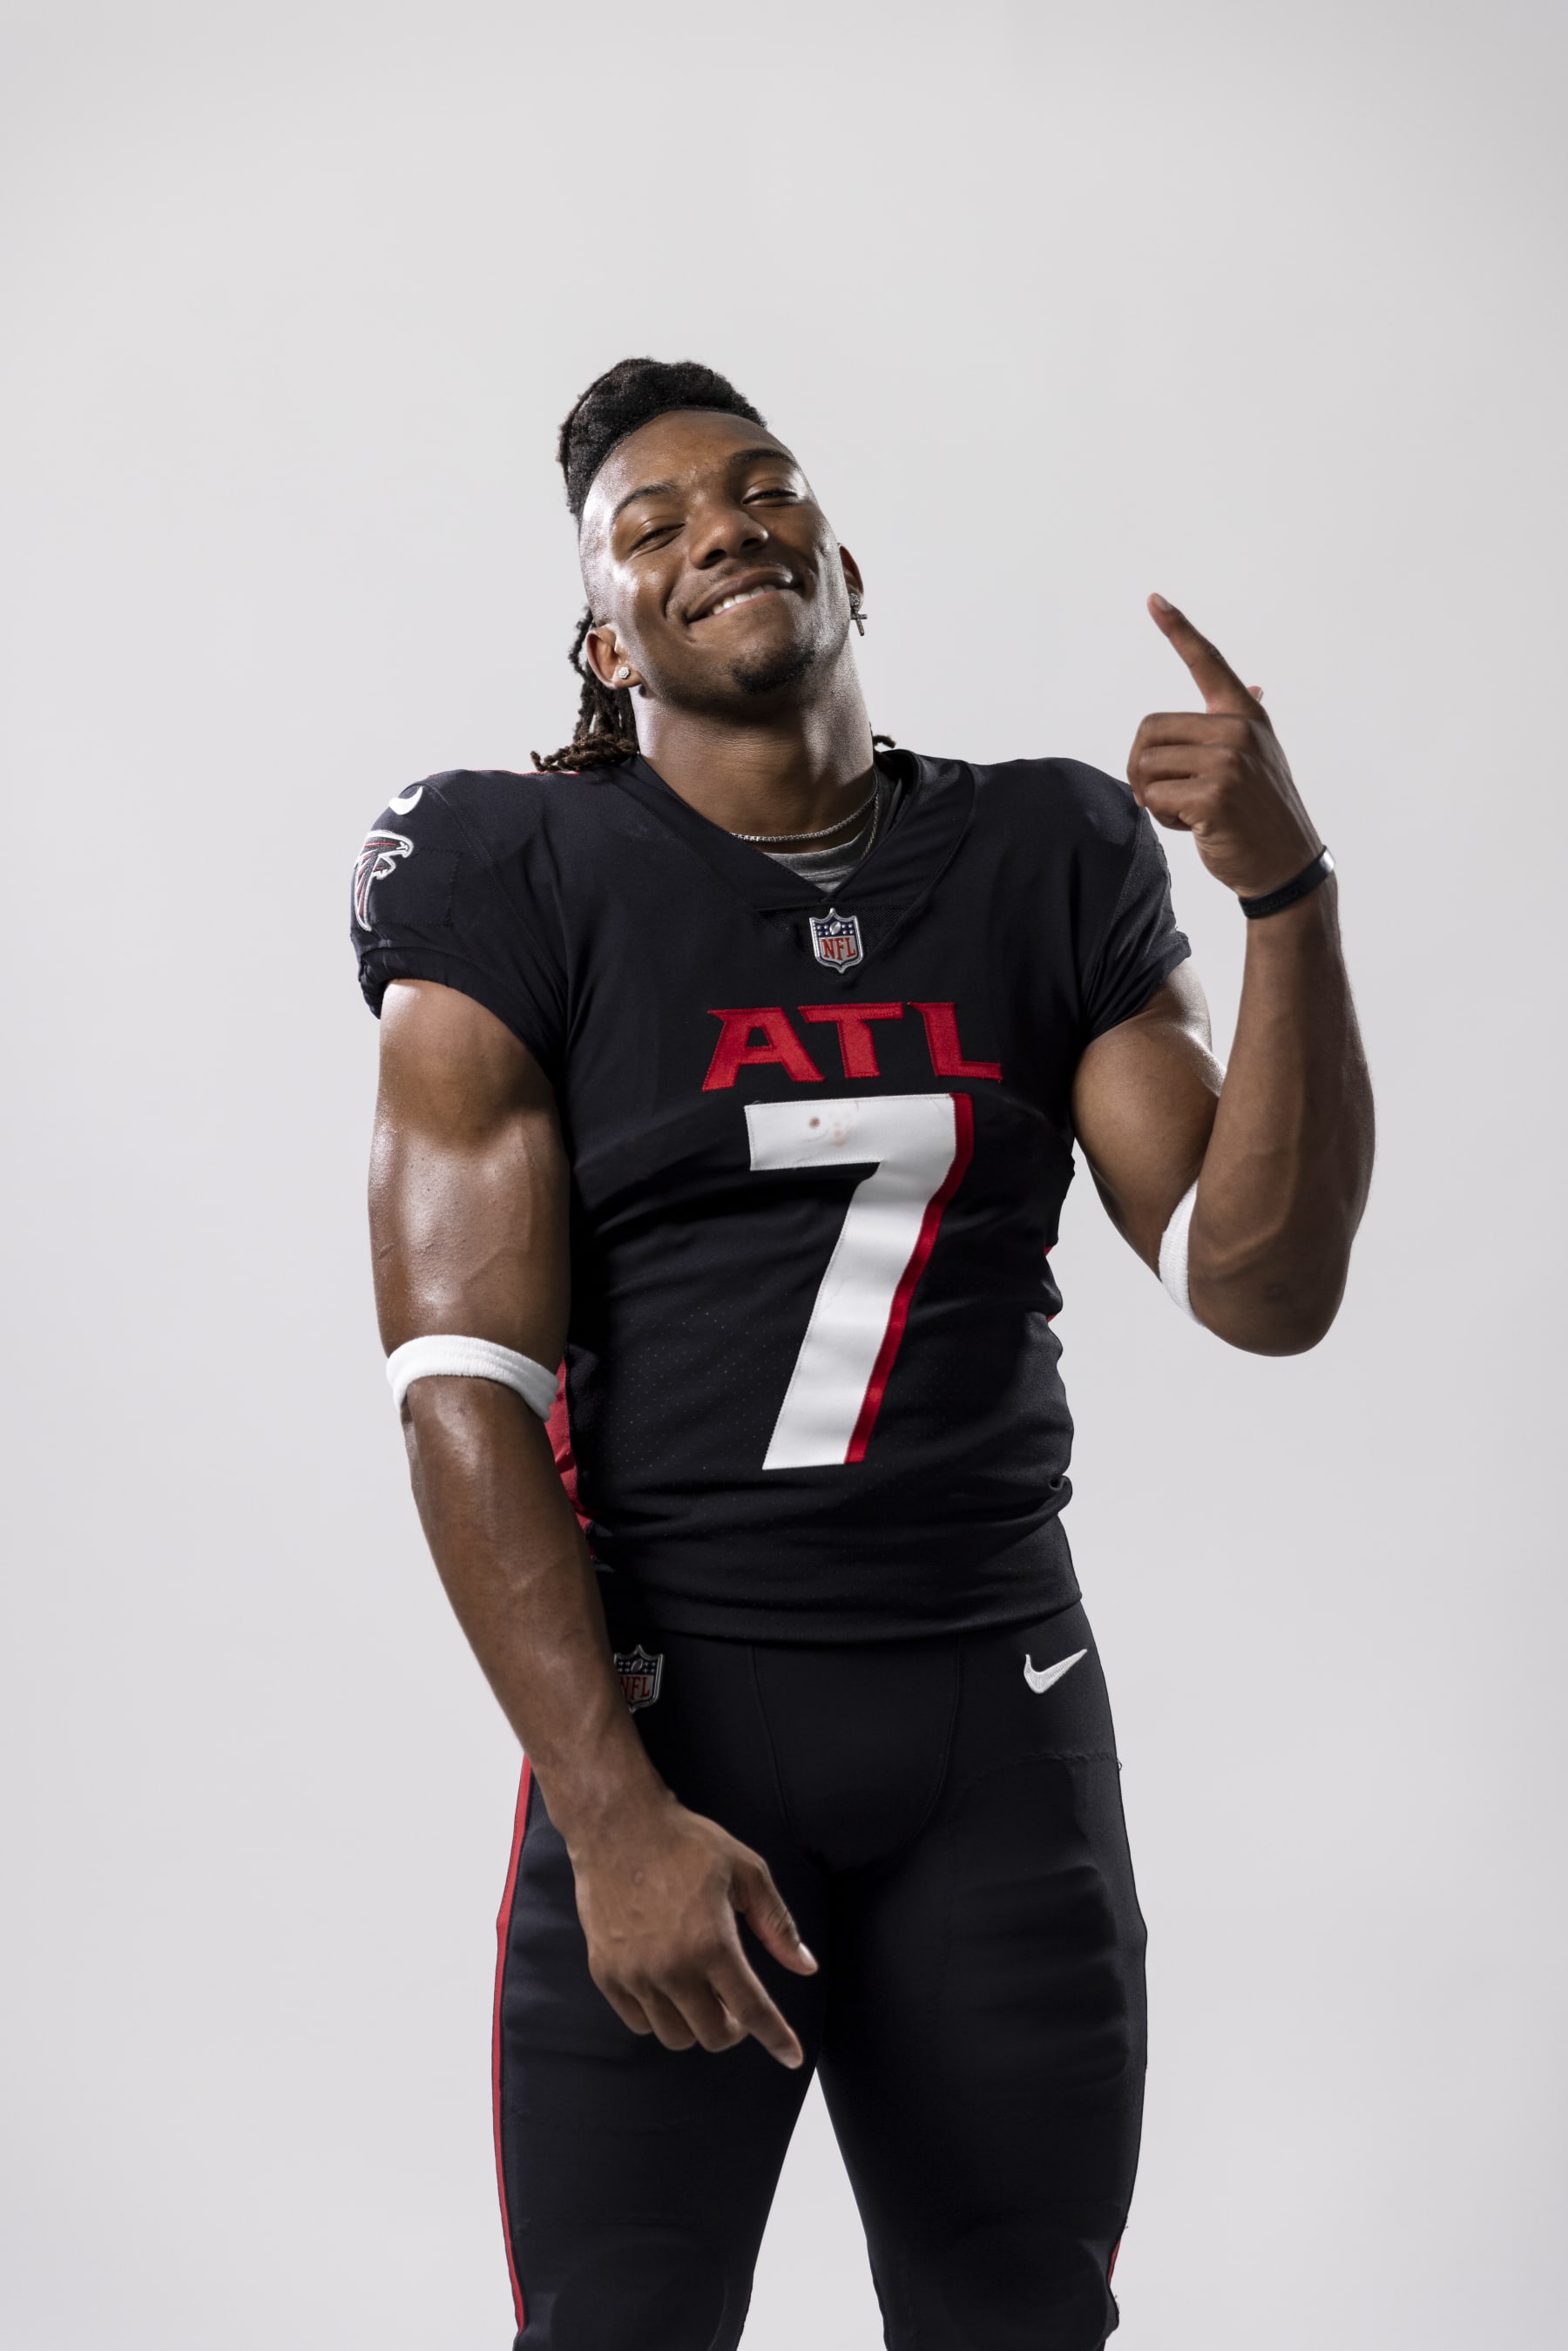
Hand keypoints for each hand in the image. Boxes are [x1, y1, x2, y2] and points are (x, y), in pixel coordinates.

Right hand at [569, 1790, 816, 2066]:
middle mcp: (671, 1968)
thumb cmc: (686, 1843)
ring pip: (675, 2036)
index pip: (752, 2009)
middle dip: (734, 2028)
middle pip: (712, 2035)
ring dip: (696, 2024)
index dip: (776, 2038)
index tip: (792, 2056)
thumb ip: (777, 1923)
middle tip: (736, 2002)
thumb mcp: (745, 1870)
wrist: (617, 1826)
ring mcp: (634, 1974)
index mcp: (711, 1943)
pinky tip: (668, 1986)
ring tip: (701, 1991)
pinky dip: (659, 2016)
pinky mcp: (605, 1973)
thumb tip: (805, 1966)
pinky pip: (638, 2022)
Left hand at [1129, 595, 1321, 898]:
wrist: (1285, 864)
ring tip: (1190, 810)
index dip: (1178, 629)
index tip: (1153, 598)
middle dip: (1143, 768)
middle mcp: (1238, 730)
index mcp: (1245, 714)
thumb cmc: (1260, 814)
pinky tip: (1196, 826)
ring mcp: (1228, 761)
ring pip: (1145, 765)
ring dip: (1154, 796)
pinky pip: (1154, 797)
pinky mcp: (1214, 795)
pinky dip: (1164, 818)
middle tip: (1167, 794)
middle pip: (1148, 729)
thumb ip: (1240, 724)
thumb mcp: (1259, 757)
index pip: (1207, 661)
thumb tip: (1252, 685)